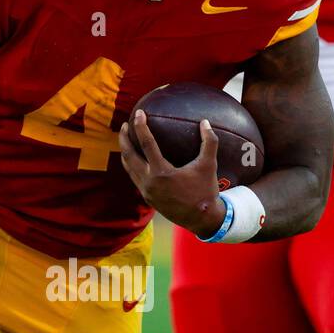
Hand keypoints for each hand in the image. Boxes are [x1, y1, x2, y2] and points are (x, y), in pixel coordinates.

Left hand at [119, 111, 225, 237]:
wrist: (201, 219)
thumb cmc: (206, 190)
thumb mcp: (209, 165)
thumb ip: (209, 142)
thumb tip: (205, 122)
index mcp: (162, 173)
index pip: (146, 144)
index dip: (141, 126)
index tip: (139, 113)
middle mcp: (150, 182)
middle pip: (129, 156)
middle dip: (124, 139)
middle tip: (124, 125)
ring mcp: (146, 191)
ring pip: (129, 168)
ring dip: (125, 152)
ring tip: (126, 139)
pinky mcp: (147, 198)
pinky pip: (135, 177)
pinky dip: (131, 165)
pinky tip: (135, 158)